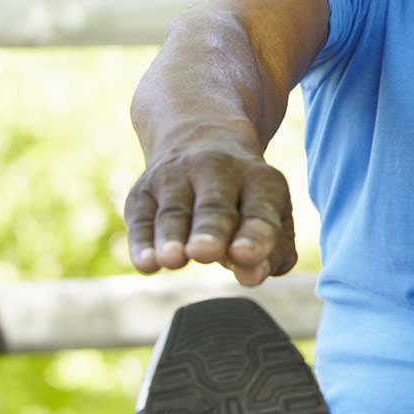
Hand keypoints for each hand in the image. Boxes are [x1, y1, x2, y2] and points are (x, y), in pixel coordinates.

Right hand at [124, 138, 297, 286]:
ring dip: (172, 237)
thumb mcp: (271, 215)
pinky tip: (146, 263)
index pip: (260, 211)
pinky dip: (142, 243)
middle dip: (211, 230)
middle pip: (215, 207)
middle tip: (205, 251)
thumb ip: (273, 251)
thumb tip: (254, 275)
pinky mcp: (143, 192)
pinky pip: (141, 219)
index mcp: (260, 180)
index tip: (246, 254)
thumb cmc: (245, 197)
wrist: (200, 138)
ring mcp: (176, 178)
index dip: (255, 234)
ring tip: (173, 259)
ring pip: (174, 213)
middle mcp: (218, 171)